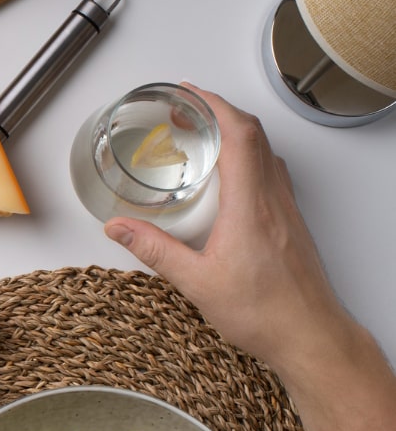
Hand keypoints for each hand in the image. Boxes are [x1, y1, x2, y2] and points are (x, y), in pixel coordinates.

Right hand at [102, 84, 354, 375]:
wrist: (310, 336)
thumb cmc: (265, 313)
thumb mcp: (196, 283)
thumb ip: (155, 251)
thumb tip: (120, 228)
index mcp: (250, 205)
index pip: (239, 134)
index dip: (214, 105)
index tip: (189, 94)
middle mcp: (273, 199)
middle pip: (254, 134)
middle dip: (219, 112)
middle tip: (188, 110)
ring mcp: (286, 209)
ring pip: (266, 152)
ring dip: (236, 134)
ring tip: (205, 138)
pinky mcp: (291, 223)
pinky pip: (271, 173)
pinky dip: (248, 158)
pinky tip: (229, 178)